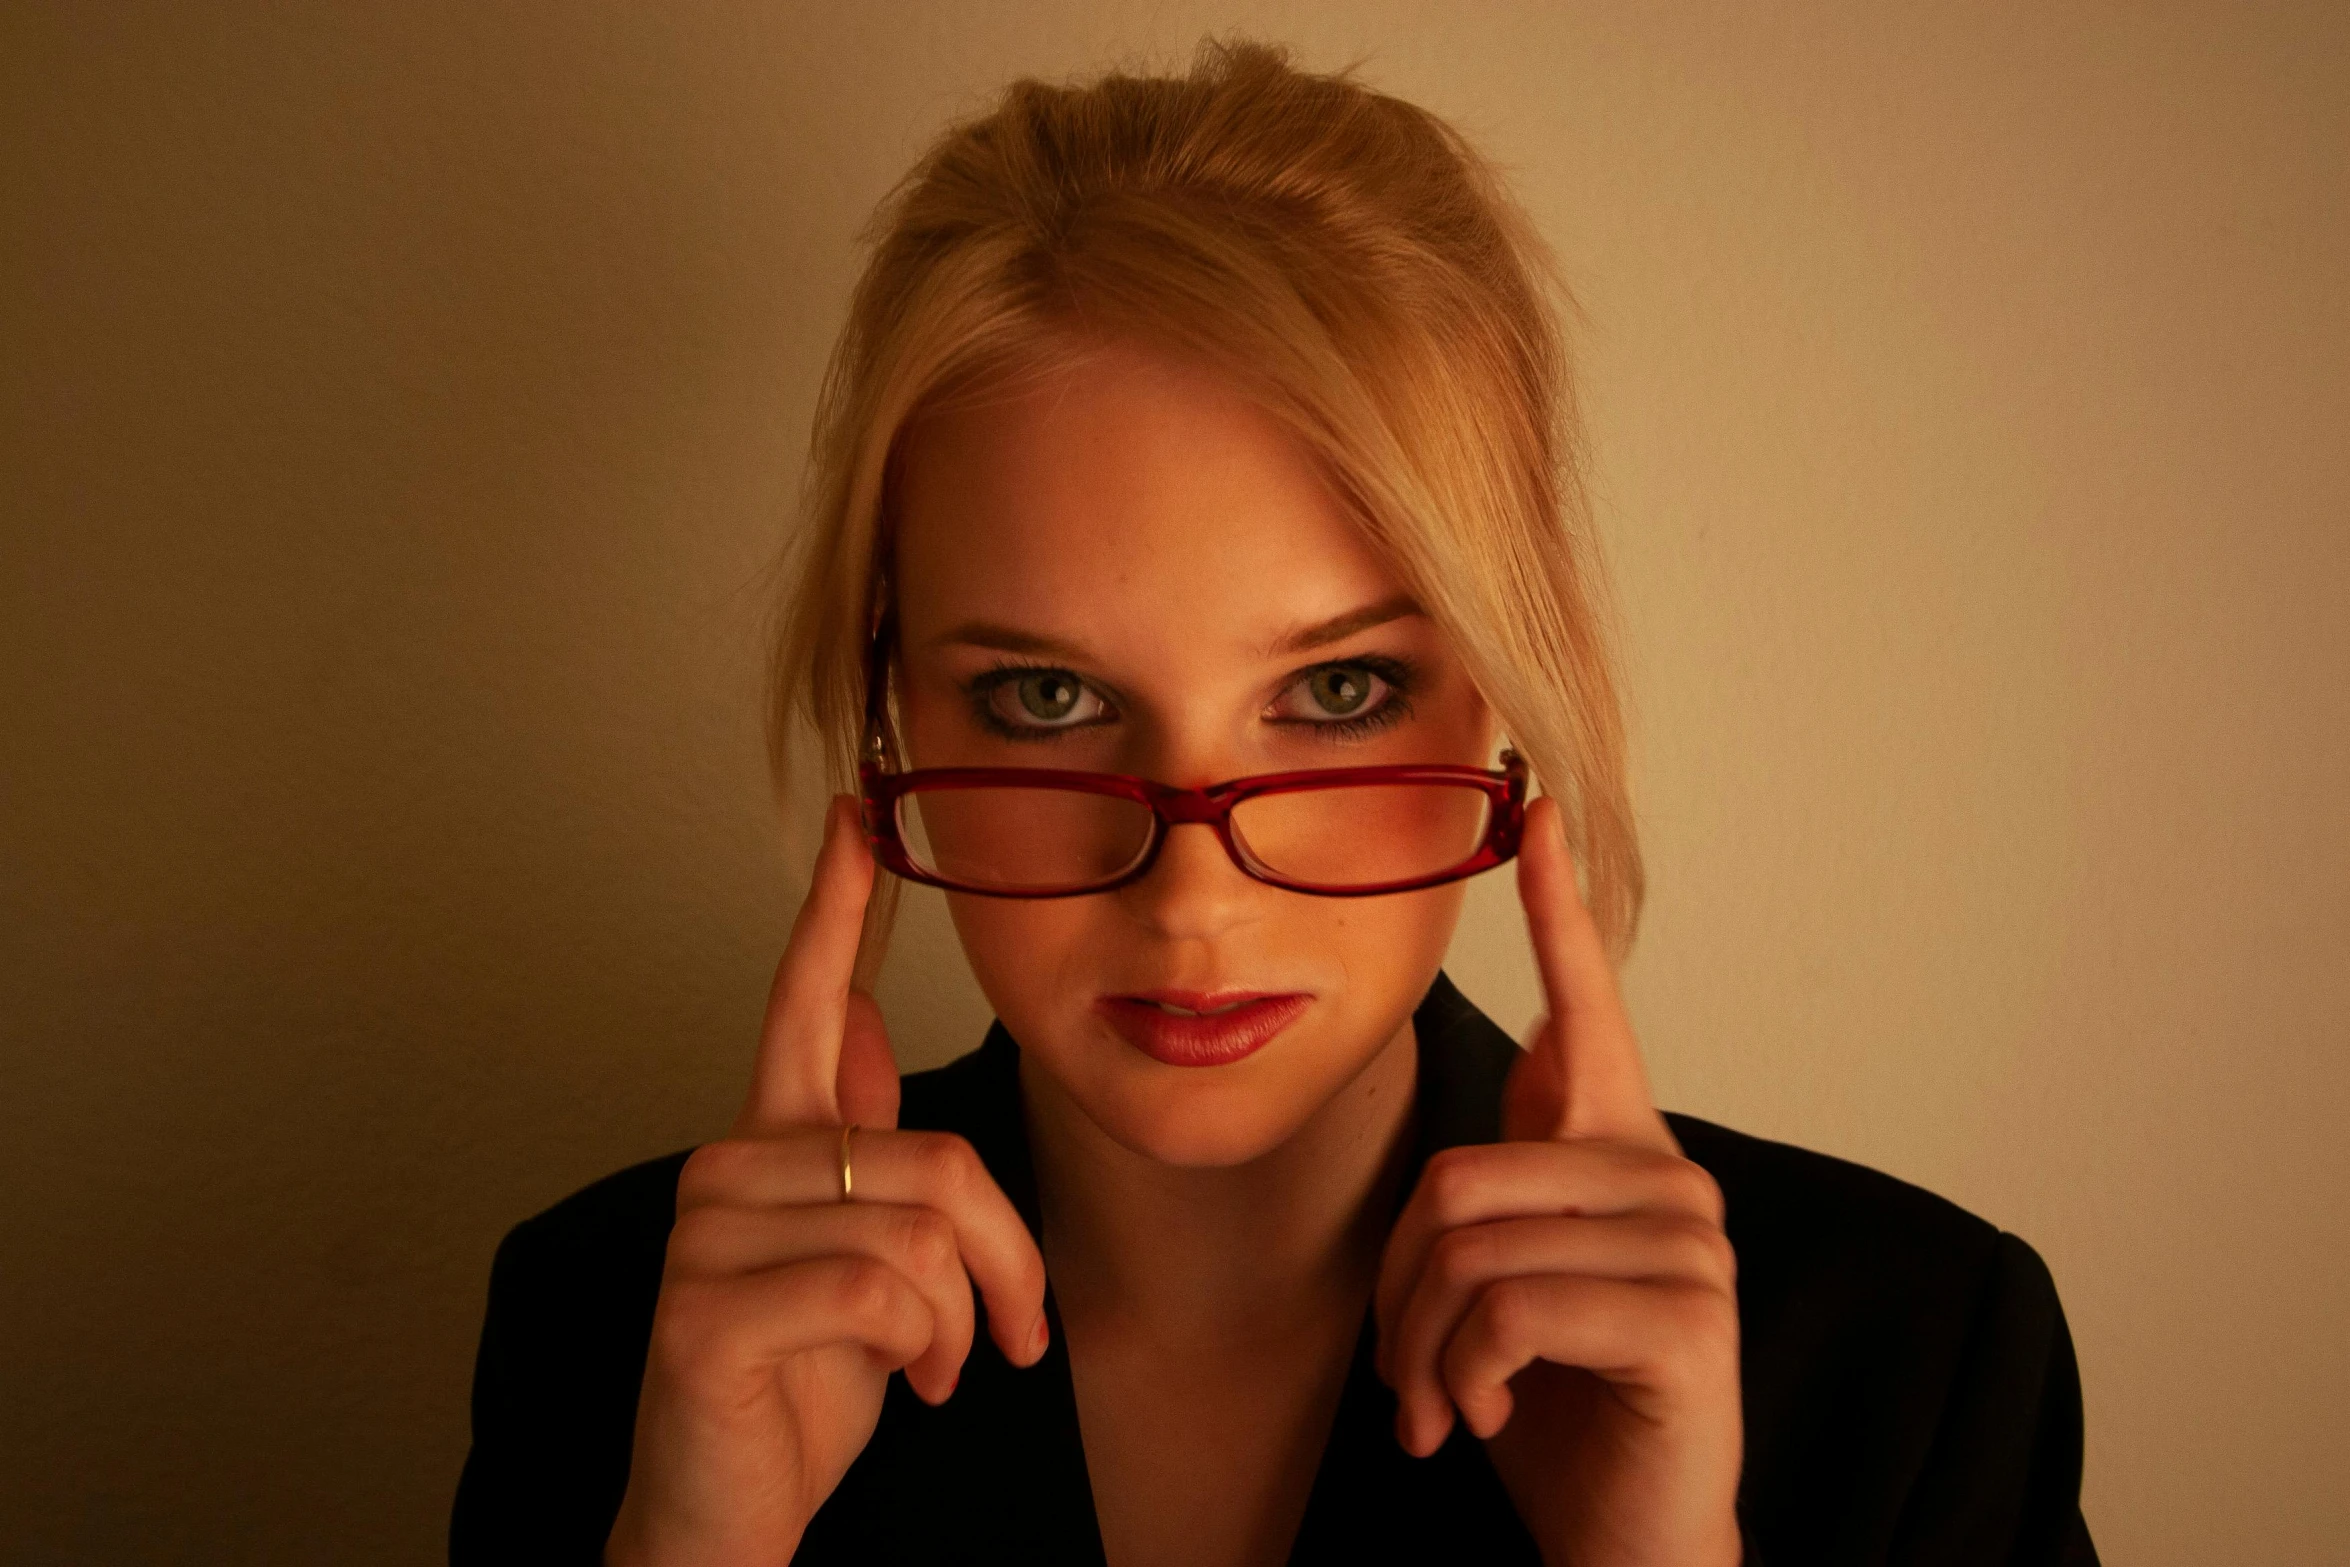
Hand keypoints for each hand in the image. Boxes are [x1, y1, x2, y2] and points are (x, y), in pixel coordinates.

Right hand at [604, 798, 1049, 1565]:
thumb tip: (869, 1021)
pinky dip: (925, 1351)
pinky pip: (883, 1291)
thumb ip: (853, 1143)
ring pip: (920, 1231)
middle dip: (1003, 1261)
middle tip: (1007, 1336)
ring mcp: (708, 1235)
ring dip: (963, 1322)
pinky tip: (903, 1387)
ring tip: (936, 1368)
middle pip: (935, 1156)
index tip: (859, 817)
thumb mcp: (859, 1256)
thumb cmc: (799, 1388)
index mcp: (773, 1146)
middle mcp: (729, 1168)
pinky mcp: (705, 1310)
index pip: (803, 1002)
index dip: (835, 911)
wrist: (726, 1517)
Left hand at [1372, 797, 1743, 1566]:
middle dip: (1401, 1295)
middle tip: (1410, 1376)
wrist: (1623, 1537)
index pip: (1591, 1010)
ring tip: (1446, 1406)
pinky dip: (1468, 1376)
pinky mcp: (1684, 1314)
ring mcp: (1685, 1242)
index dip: (1561, 912)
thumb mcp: (1501, 1286)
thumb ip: (1502, 1192)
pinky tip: (1491, 1416)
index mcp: (1617, 1153)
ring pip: (1471, 1247)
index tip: (1536, 812)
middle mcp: (1665, 1176)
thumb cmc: (1556, 1405)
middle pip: (1457, 1177)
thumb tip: (1500, 1096)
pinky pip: (1510, 1306)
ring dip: (1427, 1350)